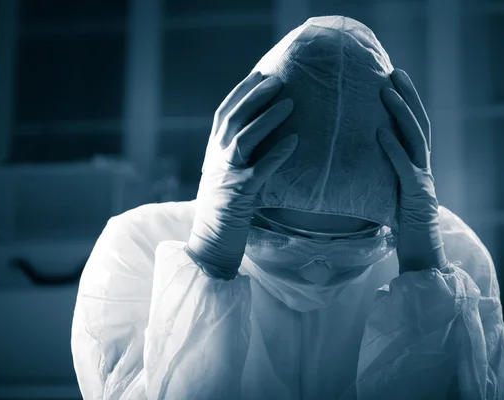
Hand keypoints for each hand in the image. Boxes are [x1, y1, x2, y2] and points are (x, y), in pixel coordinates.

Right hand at [186, 71, 298, 279]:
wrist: (210, 242)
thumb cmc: (224, 210)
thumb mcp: (225, 176)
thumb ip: (237, 156)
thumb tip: (261, 134)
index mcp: (213, 152)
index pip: (223, 113)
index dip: (241, 92)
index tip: (260, 74)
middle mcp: (216, 159)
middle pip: (233, 119)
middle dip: (254, 96)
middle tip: (277, 80)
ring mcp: (226, 175)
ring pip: (243, 138)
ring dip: (267, 119)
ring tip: (289, 103)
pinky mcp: (239, 194)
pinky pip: (260, 170)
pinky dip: (277, 154)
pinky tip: (293, 141)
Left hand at [378, 69, 447, 273]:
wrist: (419, 253)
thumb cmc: (401, 224)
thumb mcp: (389, 191)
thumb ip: (381, 172)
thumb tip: (357, 155)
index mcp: (416, 165)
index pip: (414, 126)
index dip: (407, 102)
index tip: (394, 79)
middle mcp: (424, 167)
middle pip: (418, 124)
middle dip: (408, 96)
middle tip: (395, 72)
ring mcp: (423, 179)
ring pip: (416, 139)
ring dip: (402, 114)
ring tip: (387, 93)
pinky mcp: (417, 194)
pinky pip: (404, 167)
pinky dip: (393, 149)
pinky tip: (380, 133)